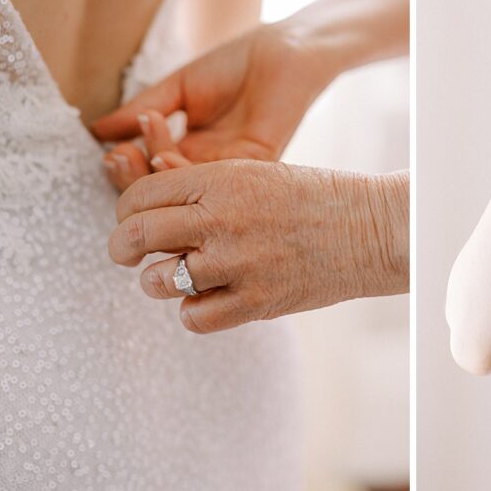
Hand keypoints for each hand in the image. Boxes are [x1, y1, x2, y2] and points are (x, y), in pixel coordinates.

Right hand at [91, 21, 335, 182]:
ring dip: (153, 174)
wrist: (283, 51)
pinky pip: (214, 181)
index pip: (149, 173)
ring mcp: (230, 169)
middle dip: (133, 180)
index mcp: (190, 150)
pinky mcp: (254, 163)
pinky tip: (163, 154)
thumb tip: (95, 131)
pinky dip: (182, 171)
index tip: (108, 150)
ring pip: (184, 191)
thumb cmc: (235, 64)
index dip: (127, 167)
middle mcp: (208, 167)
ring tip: (135, 150)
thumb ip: (141, 110)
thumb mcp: (179, 87)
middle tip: (116, 158)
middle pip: (163, 192)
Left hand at [108, 160, 409, 332]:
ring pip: (158, 281)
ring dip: (158, 281)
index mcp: (221, 179)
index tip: (132, 220)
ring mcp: (238, 263)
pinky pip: (194, 318)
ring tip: (176, 276)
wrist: (369, 228)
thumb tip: (146, 211)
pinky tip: (210, 298)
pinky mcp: (256, 301)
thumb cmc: (311, 197)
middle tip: (126, 253)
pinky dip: (193, 311)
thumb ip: (203, 189)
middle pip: (136, 236)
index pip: (140, 195)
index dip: (126, 210)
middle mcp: (223, 219)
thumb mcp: (254, 172)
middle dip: (122, 247)